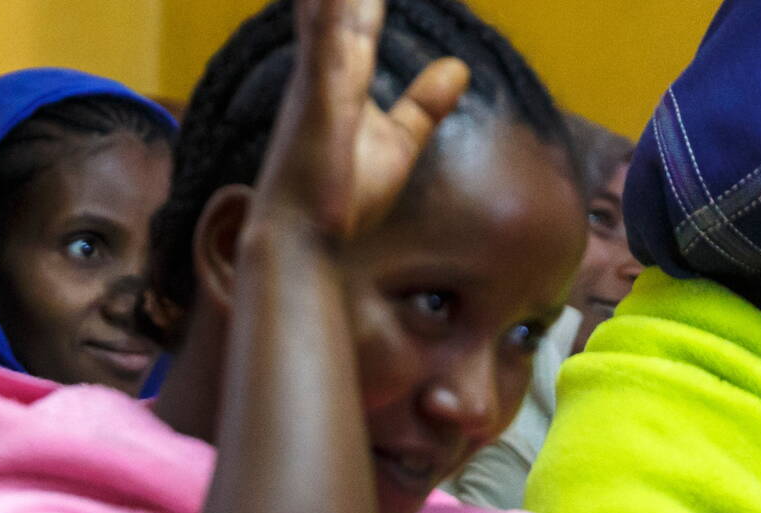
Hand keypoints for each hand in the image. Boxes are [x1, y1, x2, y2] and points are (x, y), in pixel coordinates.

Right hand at [256, 0, 467, 241]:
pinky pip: (327, 40)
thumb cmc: (337, 197)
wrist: (302, 241)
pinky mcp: (320, 98)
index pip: (353, 13)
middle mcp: (321, 69)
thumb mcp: (396, 142)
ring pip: (329, 10)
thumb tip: (458, 68)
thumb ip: (422, 104)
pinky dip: (332, 10)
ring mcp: (317, 81)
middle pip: (334, 3)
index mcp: (336, 74)